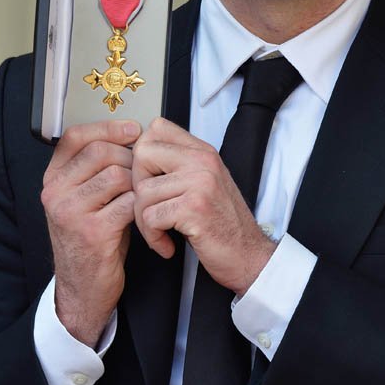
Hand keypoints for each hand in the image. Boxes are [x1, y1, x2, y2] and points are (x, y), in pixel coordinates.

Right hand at [41, 119, 140, 346]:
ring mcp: (71, 212)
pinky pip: (128, 203)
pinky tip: (143, 215)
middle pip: (101, 152)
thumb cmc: (93, 236)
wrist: (84, 286)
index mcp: (54, 179)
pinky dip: (142, 207)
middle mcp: (56, 193)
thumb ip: (97, 168)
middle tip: (142, 173)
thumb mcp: (86, 197)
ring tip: (141, 196)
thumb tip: (133, 134)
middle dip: (130, 158)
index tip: (133, 129)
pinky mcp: (92, 232)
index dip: (107, 127)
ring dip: (138, 183)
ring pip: (117, 175)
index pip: (75, 136)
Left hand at [132, 118, 276, 296]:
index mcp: (203, 152)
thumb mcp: (204, 183)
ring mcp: (200, 182)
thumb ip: (179, 165)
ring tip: (161, 232)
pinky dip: (153, 237)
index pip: (157, 129)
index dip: (142, 154)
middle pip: (142, 155)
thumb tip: (138, 156)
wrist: (248, 255)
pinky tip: (167, 244)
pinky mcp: (194, 208)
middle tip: (150, 209)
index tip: (148, 180)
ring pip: (142, 191)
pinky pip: (150, 217)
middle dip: (136, 187)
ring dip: (144, 220)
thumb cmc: (223, 224)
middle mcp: (203, 161)